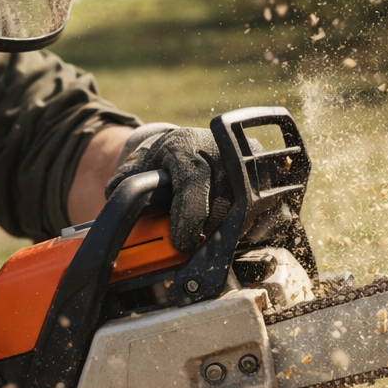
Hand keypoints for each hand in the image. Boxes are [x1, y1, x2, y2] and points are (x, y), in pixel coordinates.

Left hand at [104, 123, 316, 272]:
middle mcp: (223, 150)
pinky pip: (270, 214)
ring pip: (249, 213)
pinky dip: (255, 230)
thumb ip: (126, 183)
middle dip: (207, 232)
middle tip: (194, 244)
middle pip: (222, 205)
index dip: (189, 216)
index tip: (182, 241)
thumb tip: (114, 196)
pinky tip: (237, 232)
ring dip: (231, 233)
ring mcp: (252, 162)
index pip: (193, 182)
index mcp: (187, 147)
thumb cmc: (167, 163)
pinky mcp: (273, 175)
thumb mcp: (141, 167)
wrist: (196, 144)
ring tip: (212, 235)